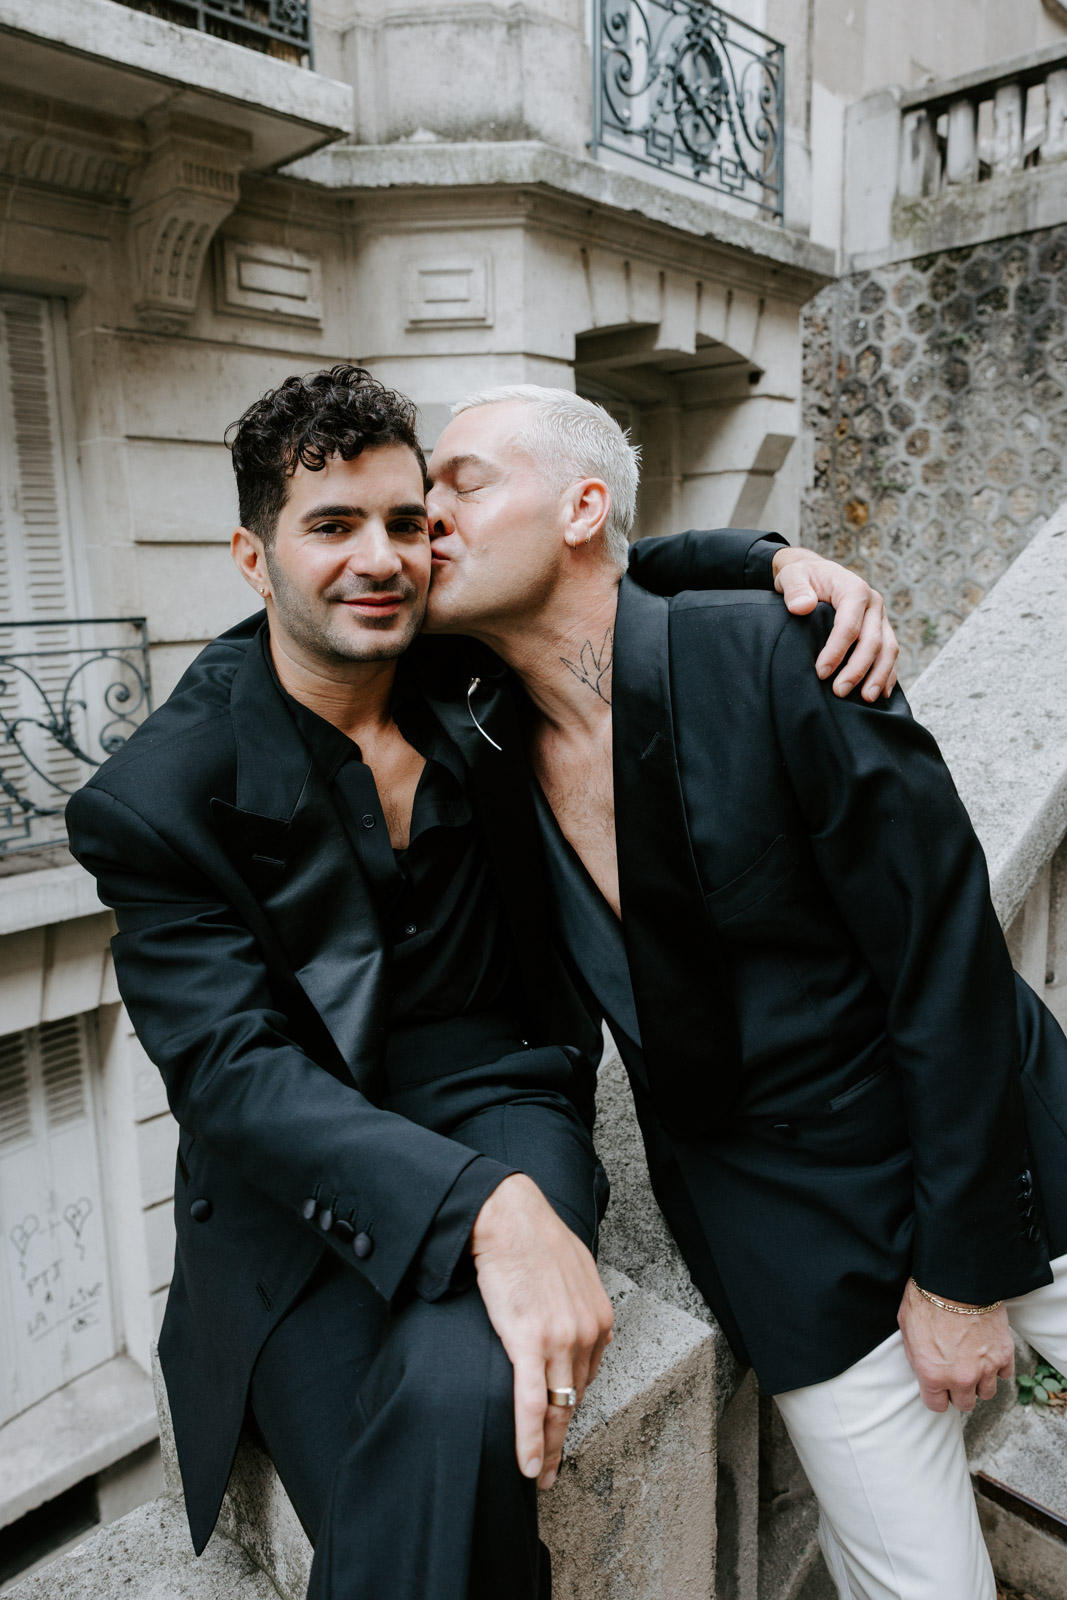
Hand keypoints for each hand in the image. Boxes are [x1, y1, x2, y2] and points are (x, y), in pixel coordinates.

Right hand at [470, 1173, 613, 1489]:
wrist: (509, 1217)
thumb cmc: (536, 1239)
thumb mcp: (577, 1272)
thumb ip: (581, 1304)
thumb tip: (578, 1321)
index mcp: (600, 1320)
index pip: (587, 1376)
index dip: (571, 1404)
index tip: (560, 1422)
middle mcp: (587, 1334)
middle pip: (574, 1399)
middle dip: (564, 1437)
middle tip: (555, 1469)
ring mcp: (559, 1341)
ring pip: (556, 1409)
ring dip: (549, 1449)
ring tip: (541, 1477)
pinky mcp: (528, 1342)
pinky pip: (530, 1403)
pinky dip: (530, 1439)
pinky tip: (529, 1465)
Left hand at [771, 547, 898, 701]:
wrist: (816, 573)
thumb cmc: (803, 577)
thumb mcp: (792, 576)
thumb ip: (795, 590)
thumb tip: (802, 607)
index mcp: (854, 589)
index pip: (849, 625)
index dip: (836, 651)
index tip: (820, 672)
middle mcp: (873, 603)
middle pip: (872, 641)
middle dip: (857, 669)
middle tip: (839, 692)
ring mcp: (880, 617)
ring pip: (888, 649)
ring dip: (878, 675)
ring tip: (867, 699)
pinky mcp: (882, 629)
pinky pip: (890, 653)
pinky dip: (888, 673)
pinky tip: (881, 693)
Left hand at [897, 1278, 1014, 1411]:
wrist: (954, 1280)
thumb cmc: (925, 1300)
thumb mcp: (906, 1330)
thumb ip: (917, 1357)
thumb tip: (923, 1367)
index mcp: (932, 1375)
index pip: (937, 1406)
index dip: (937, 1395)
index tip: (938, 1386)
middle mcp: (961, 1378)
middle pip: (964, 1404)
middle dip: (958, 1390)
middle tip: (955, 1373)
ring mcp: (986, 1368)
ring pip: (986, 1393)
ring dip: (980, 1382)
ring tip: (973, 1363)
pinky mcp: (1004, 1354)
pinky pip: (1005, 1374)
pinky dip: (998, 1367)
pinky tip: (988, 1353)